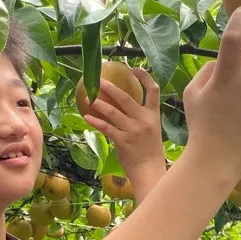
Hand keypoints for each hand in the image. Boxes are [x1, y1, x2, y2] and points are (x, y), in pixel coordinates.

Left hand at [82, 70, 165, 184]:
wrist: (150, 170)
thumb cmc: (150, 152)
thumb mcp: (152, 130)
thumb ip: (142, 118)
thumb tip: (126, 108)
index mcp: (154, 115)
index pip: (153, 90)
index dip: (144, 77)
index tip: (134, 69)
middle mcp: (144, 119)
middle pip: (126, 97)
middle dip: (111, 87)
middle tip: (99, 80)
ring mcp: (133, 130)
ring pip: (113, 112)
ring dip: (99, 103)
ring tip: (89, 97)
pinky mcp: (123, 141)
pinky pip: (106, 128)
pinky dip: (95, 121)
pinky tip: (87, 117)